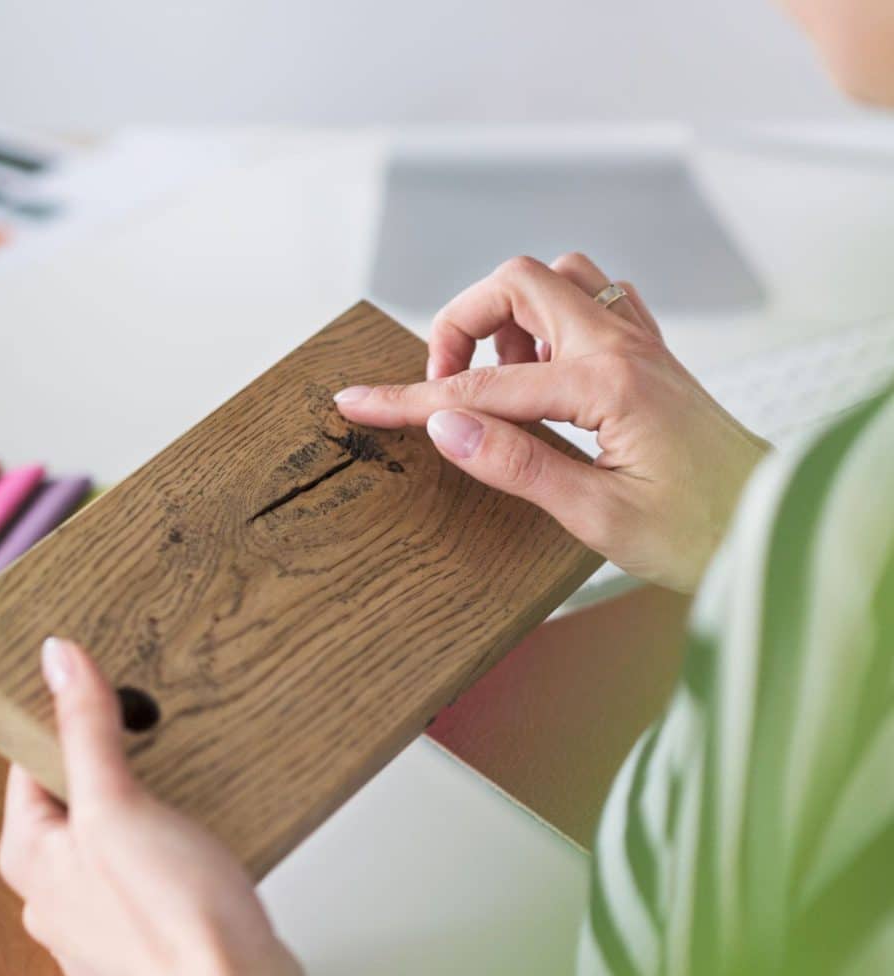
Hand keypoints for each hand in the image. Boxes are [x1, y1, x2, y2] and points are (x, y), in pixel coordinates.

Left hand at [0, 637, 331, 975]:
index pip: (28, 767)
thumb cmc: (173, 919)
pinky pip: (142, 871)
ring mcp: (99, 920)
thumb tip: (59, 660)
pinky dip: (163, 849)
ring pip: (108, 838)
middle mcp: (53, 896)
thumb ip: (85, 729)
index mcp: (28, 861)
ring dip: (138, 808)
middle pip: (70, 801)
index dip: (63, 724)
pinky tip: (190, 840)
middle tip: (142, 736)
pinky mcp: (145, 932)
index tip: (96, 695)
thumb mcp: (119, 803)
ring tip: (172, 787)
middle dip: (106, 766)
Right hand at [334, 253, 768, 591]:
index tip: (358, 404)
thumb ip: (515, 463)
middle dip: (462, 325)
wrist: (776, 530)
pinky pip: (596, 304)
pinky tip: (546, 374)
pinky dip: (553, 324)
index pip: (480, 386)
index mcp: (607, 383)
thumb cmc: (702, 534)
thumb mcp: (597, 515)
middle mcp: (626, 347)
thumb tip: (443, 427)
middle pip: (519, 284)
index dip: (409, 397)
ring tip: (501, 382)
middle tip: (443, 384)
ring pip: (560, 281)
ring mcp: (644, 346)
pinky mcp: (653, 361)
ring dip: (512, 319)